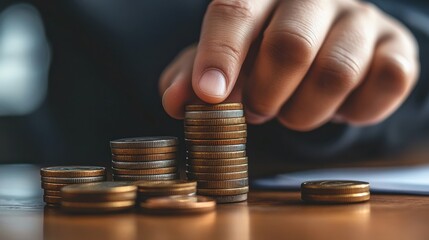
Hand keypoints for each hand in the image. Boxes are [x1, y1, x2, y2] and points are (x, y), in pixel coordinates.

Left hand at [159, 0, 418, 130]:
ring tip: (291, 112)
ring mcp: (361, 19)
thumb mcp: (223, 62)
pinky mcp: (396, 48)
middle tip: (256, 110)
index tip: (209, 96)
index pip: (236, 8)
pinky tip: (337, 107)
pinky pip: (384, 85)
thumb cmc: (266, 54)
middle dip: (265, 95)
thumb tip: (176, 102)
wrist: (329, 50)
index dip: (220, 54)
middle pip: (289, 46)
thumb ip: (193, 76)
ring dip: (303, 112)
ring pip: (335, 74)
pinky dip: (353, 112)